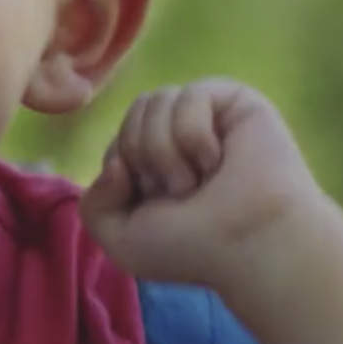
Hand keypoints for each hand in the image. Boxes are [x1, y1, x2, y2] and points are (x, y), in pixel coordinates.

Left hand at [79, 78, 329, 292]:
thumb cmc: (191, 248)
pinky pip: (188, 95)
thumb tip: (116, 162)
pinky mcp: (234, 100)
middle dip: (144, 159)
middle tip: (181, 193)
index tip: (154, 205)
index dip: (122, 174)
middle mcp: (180, 138)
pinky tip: (217, 160)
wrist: (248, 243)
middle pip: (133, 115)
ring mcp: (207, 116)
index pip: (116, 143)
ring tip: (200, 179)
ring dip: (167, 151)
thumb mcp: (121, 239)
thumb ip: (94, 203)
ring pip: (154, 102)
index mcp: (155, 167)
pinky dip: (194, 134)